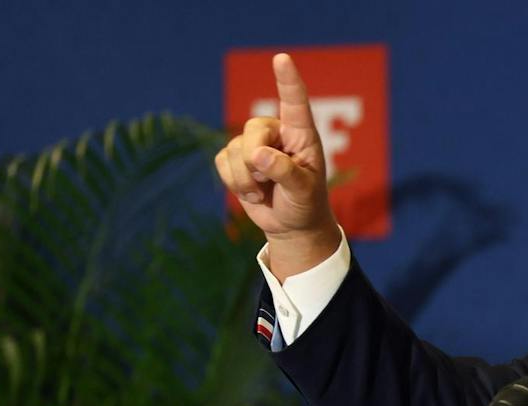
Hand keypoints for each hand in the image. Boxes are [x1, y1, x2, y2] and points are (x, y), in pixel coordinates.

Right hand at [214, 53, 339, 278]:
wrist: (291, 225)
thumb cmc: (306, 204)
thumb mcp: (303, 192)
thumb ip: (284, 172)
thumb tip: (256, 155)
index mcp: (301, 134)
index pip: (294, 102)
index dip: (287, 80)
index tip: (282, 59)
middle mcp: (276, 132)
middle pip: (253, 131)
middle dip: (255, 162)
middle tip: (267, 183)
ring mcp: (253, 143)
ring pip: (234, 150)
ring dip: (246, 180)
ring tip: (264, 192)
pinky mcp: (235, 158)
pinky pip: (221, 162)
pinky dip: (234, 183)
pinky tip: (252, 193)